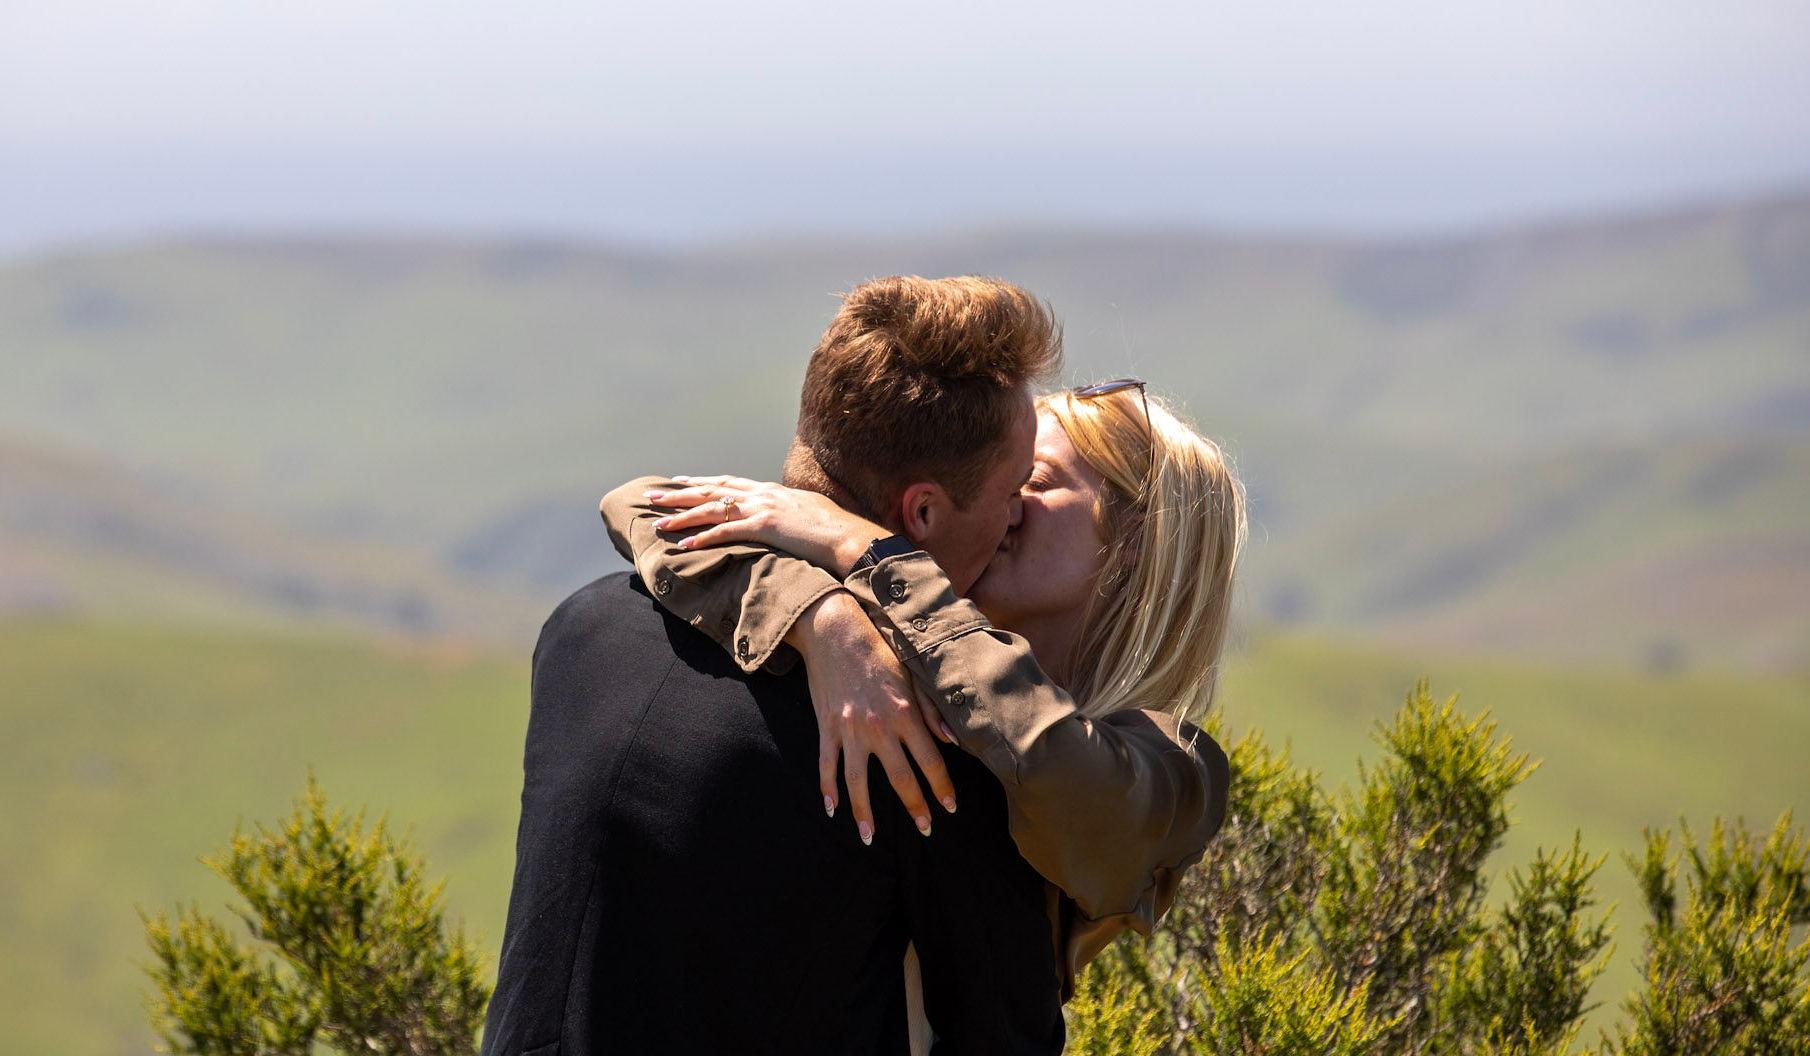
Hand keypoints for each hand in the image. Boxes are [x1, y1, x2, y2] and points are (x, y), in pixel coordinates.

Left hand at [644, 475, 881, 574]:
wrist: (848, 534)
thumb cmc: (833, 528)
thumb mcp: (806, 512)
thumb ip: (788, 510)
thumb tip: (782, 517)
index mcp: (770, 490)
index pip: (727, 483)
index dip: (701, 482)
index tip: (678, 482)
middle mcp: (762, 494)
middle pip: (712, 490)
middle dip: (680, 494)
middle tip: (653, 496)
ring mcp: (763, 508)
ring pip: (713, 509)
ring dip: (683, 516)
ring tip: (659, 522)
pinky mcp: (766, 526)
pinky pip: (727, 532)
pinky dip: (704, 538)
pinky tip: (685, 544)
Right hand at [788, 592, 957, 843]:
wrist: (835, 632)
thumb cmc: (880, 651)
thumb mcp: (913, 675)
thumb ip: (931, 710)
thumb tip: (952, 741)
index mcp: (905, 714)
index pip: (931, 762)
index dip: (942, 788)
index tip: (950, 809)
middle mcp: (879, 727)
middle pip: (900, 779)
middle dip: (915, 808)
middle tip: (926, 831)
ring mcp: (850, 730)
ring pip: (859, 783)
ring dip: (865, 814)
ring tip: (869, 837)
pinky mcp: (827, 728)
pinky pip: (827, 767)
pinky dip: (828, 790)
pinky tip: (832, 810)